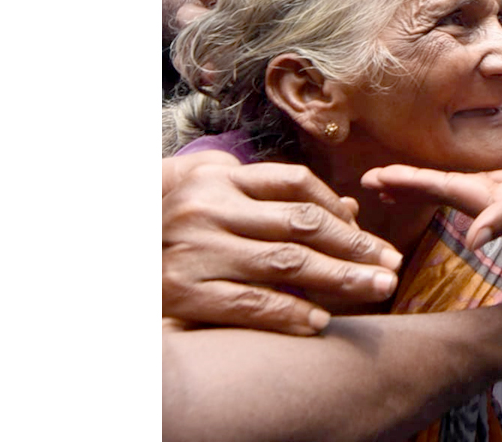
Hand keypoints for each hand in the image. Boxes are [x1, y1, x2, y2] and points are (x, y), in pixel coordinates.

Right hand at [163, 152, 401, 334]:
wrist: (109, 248)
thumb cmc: (179, 222)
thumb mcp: (220, 197)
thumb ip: (278, 200)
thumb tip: (350, 212)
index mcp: (222, 180)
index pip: (297, 185)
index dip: (341, 213)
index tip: (374, 239)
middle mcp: (210, 209)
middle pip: (300, 224)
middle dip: (354, 246)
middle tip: (392, 266)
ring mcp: (196, 250)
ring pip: (284, 263)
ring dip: (338, 278)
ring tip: (376, 289)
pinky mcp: (183, 292)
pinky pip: (249, 304)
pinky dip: (289, 313)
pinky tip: (321, 320)